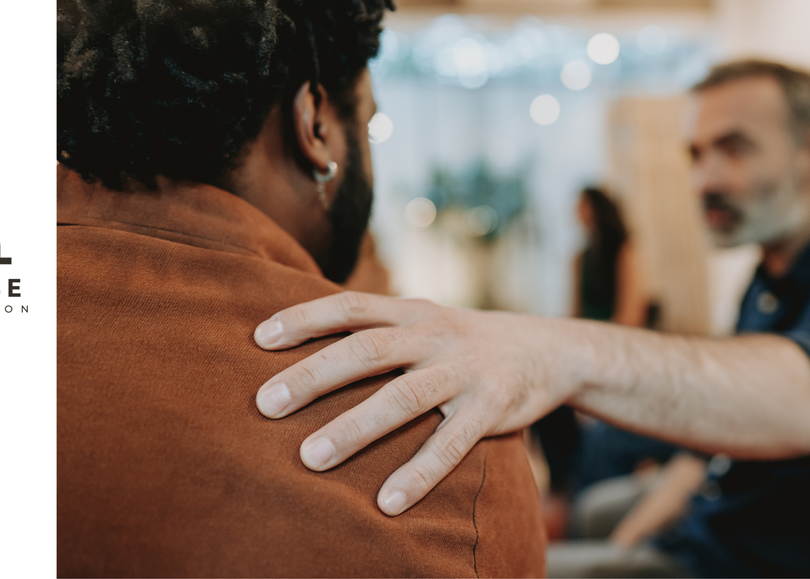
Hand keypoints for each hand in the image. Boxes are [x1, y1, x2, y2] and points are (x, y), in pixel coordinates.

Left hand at [251, 292, 587, 515]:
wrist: (551, 350)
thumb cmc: (465, 344)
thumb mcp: (425, 322)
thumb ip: (377, 329)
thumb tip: (302, 348)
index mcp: (412, 312)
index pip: (350, 306)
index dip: (304, 318)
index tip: (258, 339)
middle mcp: (435, 335)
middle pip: (366, 350)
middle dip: (313, 376)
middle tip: (266, 404)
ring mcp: (464, 371)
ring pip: (402, 397)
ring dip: (354, 428)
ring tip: (310, 458)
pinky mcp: (491, 408)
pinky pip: (450, 444)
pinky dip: (418, 474)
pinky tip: (387, 503)